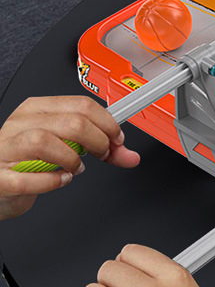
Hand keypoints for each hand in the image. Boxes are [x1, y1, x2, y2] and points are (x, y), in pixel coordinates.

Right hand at [0, 96, 139, 220]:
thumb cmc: (30, 163)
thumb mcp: (64, 147)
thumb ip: (98, 149)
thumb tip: (130, 156)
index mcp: (37, 109)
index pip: (82, 105)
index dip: (107, 123)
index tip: (117, 139)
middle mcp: (20, 124)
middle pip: (71, 122)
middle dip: (98, 141)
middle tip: (102, 155)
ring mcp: (5, 149)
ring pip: (44, 141)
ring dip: (71, 158)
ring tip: (76, 167)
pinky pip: (25, 178)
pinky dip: (50, 181)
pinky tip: (60, 180)